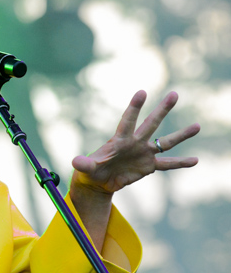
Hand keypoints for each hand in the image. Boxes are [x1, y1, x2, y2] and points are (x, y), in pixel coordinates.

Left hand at [71, 90, 199, 194]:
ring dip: (181, 135)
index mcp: (119, 140)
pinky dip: (181, 163)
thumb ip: (84, 163)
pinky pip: (168, 164)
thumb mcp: (87, 168)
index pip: (128, 121)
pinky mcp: (149, 166)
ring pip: (165, 142)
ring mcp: (144, 153)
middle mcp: (135, 142)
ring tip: (197, 126)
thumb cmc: (93, 169)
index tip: (142, 92)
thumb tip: (75, 162)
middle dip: (162, 110)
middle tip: (174, 94)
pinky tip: (195, 160)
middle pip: (151, 124)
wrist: (100, 180)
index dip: (134, 108)